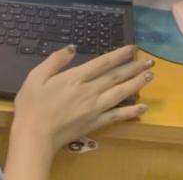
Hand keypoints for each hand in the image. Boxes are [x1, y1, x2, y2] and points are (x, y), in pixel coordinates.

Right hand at [7, 45, 152, 172]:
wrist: (35, 135)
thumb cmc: (32, 105)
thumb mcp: (36, 76)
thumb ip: (55, 61)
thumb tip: (71, 48)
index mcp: (76, 77)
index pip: (103, 62)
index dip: (119, 54)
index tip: (133, 48)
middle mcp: (90, 91)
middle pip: (116, 76)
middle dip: (134, 67)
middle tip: (149, 61)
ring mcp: (95, 108)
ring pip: (121, 93)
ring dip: (137, 84)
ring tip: (150, 77)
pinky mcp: (96, 123)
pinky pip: (117, 116)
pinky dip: (131, 111)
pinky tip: (143, 108)